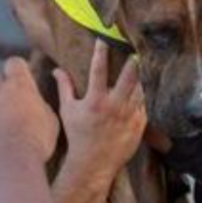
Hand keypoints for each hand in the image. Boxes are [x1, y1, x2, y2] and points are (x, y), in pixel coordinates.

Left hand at [0, 57, 59, 166]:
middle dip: (3, 87)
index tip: (26, 79)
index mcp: (19, 85)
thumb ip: (40, 106)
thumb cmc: (35, 140)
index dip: (20, 70)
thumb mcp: (51, 120)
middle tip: (16, 103)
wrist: (8, 164)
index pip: (15, 63)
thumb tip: (36, 105)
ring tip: (8, 128)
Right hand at [54, 41, 146, 177]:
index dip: (101, 52)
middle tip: (135, 49)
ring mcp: (129, 116)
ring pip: (140, 89)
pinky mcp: (140, 124)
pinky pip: (144, 104)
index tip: (104, 38)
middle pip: (129, 77)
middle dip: (133, 61)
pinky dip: (142, 96)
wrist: (94, 163)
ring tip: (141, 66)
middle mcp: (114, 106)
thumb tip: (57, 70)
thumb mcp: (68, 110)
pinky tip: (141, 88)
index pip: (98, 70)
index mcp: (95, 101)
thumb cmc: (78, 135)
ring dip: (140, 77)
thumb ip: (64, 87)